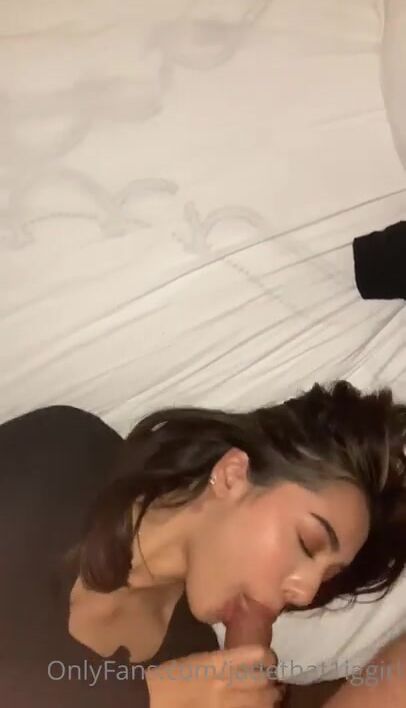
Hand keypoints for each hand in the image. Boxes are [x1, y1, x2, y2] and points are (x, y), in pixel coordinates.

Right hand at [146, 644, 284, 706]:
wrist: (152, 701)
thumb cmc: (171, 677)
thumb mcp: (198, 660)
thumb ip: (224, 661)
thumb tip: (248, 664)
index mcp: (218, 663)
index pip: (257, 655)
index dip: (268, 657)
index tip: (270, 661)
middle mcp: (225, 684)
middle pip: (265, 682)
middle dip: (273, 684)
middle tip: (275, 685)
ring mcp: (225, 707)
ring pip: (262, 704)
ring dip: (269, 702)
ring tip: (270, 700)